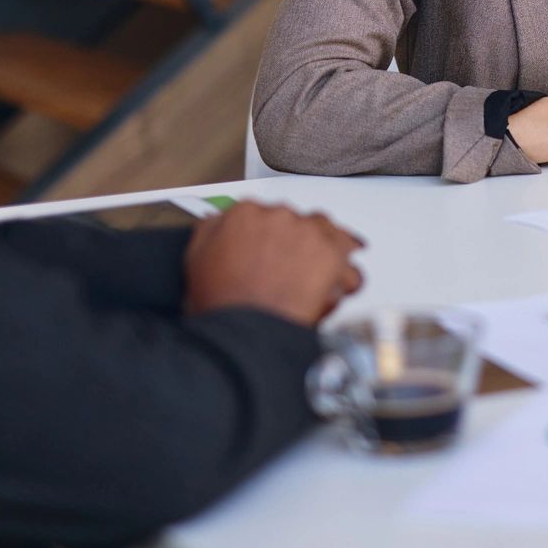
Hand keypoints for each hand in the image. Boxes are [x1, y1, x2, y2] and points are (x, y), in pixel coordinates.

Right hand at [183, 202, 364, 326]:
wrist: (242, 332)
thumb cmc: (222, 306)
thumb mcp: (197, 259)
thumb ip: (213, 232)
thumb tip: (223, 222)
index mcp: (244, 214)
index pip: (267, 215)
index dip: (274, 237)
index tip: (275, 250)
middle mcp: (279, 216)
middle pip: (300, 224)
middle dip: (300, 247)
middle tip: (296, 271)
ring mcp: (308, 233)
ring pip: (329, 236)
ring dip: (327, 256)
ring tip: (323, 280)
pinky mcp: (331, 255)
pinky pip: (350, 260)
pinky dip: (347, 277)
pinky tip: (342, 288)